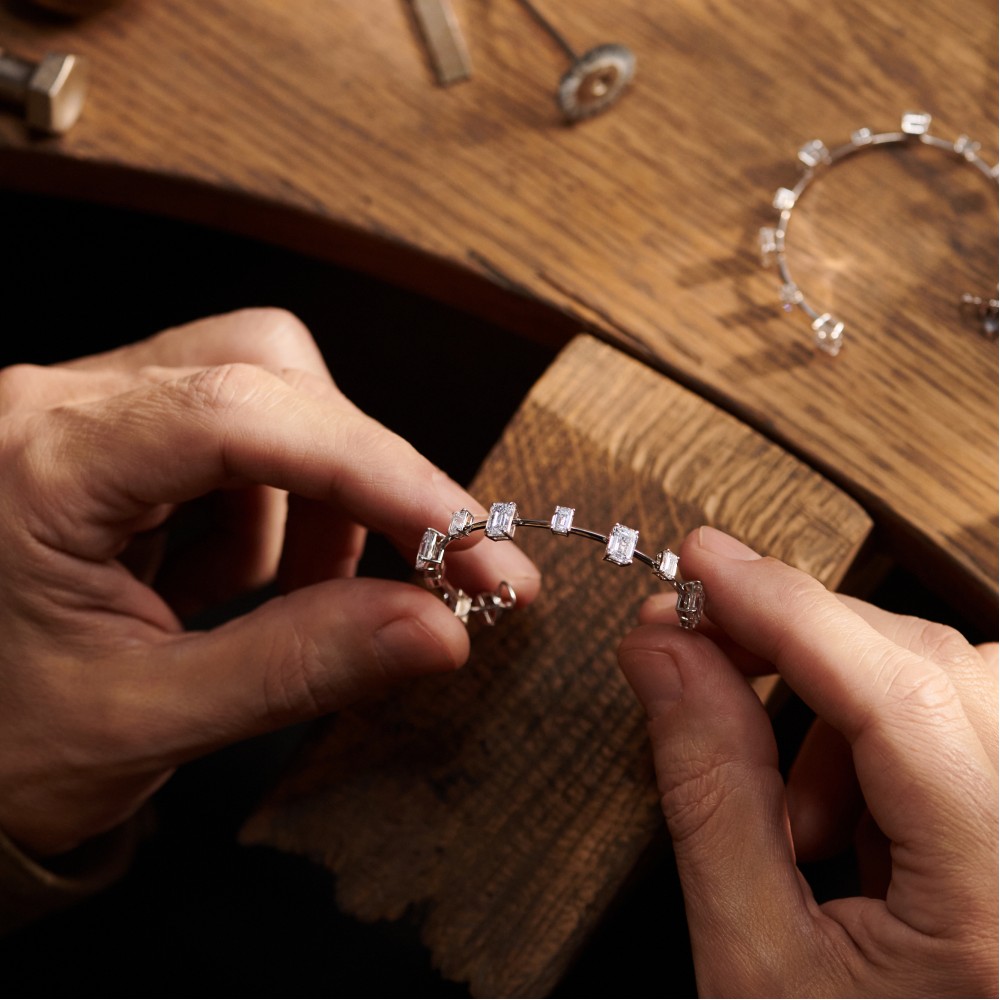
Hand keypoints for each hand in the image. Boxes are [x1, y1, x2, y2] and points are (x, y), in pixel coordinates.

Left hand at [0, 308, 538, 857]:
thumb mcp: (145, 717)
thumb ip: (297, 667)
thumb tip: (441, 629)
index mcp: (41, 463)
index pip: (242, 421)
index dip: (380, 474)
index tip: (474, 542)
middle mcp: (63, 406)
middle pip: (270, 380)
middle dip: (369, 481)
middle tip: (446, 571)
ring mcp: (93, 412)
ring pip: (269, 397)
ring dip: (321, 499)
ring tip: (300, 598)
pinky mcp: (123, 435)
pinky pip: (245, 433)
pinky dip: (283, 508)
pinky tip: (242, 581)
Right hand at [618, 526, 996, 997]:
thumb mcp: (751, 959)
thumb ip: (707, 789)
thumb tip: (663, 651)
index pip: (898, 699)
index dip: (788, 608)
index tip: (699, 562)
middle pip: (935, 667)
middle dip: (800, 638)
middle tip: (697, 640)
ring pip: (956, 680)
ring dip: (844, 694)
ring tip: (792, 805)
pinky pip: (965, 721)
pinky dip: (879, 734)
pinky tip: (839, 819)